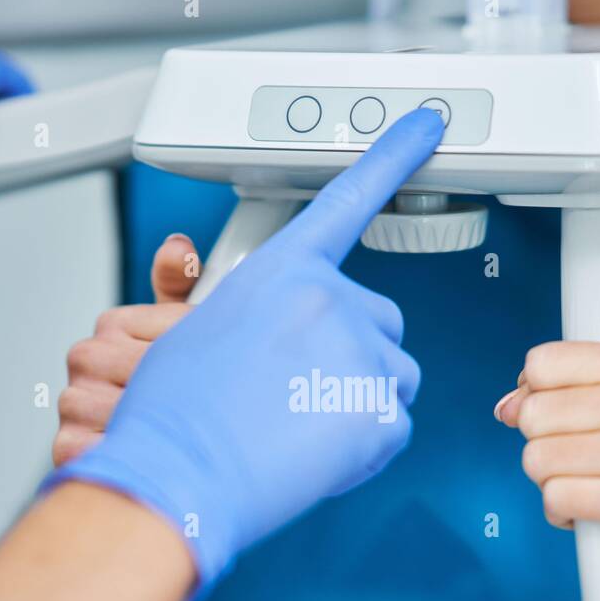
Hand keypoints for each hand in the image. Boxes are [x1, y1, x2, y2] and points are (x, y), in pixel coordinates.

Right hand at [45, 108, 444, 593]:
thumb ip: (266, 313)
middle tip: (301, 390)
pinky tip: (313, 456)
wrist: (174, 474)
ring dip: (359, 399)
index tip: (425, 126)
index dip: (391, 158)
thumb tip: (288, 338)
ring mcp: (361, 356)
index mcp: (283, 270)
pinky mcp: (379, 415)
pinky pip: (392, 427)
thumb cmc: (174, 412)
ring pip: (393, 375)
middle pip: (378, 318)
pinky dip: (362, 448)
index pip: (349, 200)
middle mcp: (329, 300)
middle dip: (352, 351)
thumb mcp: (203, 330)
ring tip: (301, 428)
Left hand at [497, 342, 599, 600]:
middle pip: (534, 413)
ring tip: (591, 491)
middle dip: (542, 448)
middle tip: (580, 466)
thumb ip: (575, 396)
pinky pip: (557, 497)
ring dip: (551, 485)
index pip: (545, 363)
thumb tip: (507, 406)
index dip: (533, 397)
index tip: (555, 423)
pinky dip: (560, 514)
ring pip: (538, 458)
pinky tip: (589, 518)